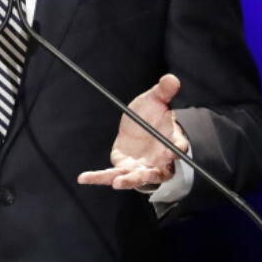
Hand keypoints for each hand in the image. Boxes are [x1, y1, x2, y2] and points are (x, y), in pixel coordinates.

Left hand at [77, 74, 189, 190]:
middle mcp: (159, 160)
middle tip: (141, 174)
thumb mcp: (156, 99)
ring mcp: (141, 167)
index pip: (178, 147)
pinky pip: (111, 175)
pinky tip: (83, 178)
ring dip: (127, 181)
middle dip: (150, 174)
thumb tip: (171, 78)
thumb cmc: (153, 113)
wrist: (141, 124)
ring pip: (136, 178)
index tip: (170, 150)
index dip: (175, 149)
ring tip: (117, 182)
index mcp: (171, 142)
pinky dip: (98, 178)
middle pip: (158, 172)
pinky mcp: (124, 168)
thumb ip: (163, 91)